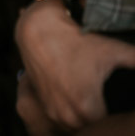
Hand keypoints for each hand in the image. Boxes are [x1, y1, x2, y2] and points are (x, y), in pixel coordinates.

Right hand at [15, 0, 134, 130]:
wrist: (39, 29)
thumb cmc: (75, 40)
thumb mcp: (110, 49)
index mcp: (87, 107)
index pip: (110, 125)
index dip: (115, 114)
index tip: (114, 103)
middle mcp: (68, 115)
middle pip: (93, 127)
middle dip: (100, 116)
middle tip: (103, 99)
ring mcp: (54, 112)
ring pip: (78, 126)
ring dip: (85, 119)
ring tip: (90, 100)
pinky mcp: (44, 107)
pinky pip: (63, 121)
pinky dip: (71, 113)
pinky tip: (76, 97)